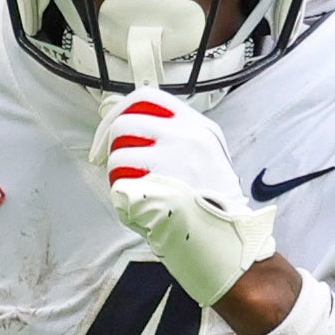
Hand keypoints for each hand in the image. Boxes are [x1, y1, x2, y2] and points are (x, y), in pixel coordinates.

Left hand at [95, 88, 275, 308]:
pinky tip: (139, 206)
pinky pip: (119, 184)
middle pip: (124, 122)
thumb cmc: (216, 205)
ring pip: (117, 155)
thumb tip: (128, 123)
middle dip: (107, 143)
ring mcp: (171, 160)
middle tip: (104, 159)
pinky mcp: (157, 184)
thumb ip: (173, 137)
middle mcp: (185, 136)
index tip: (111, 126)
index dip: (119, 110)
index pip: (147, 97)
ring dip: (116, 174)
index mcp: (198, 127)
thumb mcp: (206, 156)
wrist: (229, 237)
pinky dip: (121, 197)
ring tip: (133, 189)